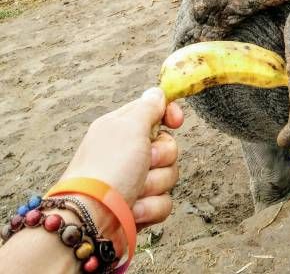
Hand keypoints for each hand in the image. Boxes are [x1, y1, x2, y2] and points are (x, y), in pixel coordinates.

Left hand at [61, 88, 183, 231]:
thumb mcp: (130, 127)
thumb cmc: (108, 168)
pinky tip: (134, 209)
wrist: (89, 220)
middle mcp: (128, 152)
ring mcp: (134, 180)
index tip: (176, 122)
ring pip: (168, 174)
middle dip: (162, 156)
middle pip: (168, 145)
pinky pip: (163, 201)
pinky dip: (151, 206)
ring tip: (135, 191)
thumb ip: (148, 107)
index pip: (154, 111)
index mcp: (122, 128)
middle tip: (146, 161)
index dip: (169, 114)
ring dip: (155, 183)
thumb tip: (156, 93)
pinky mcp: (139, 206)